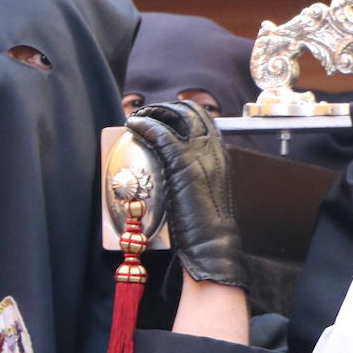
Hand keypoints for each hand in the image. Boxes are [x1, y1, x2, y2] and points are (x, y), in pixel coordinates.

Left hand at [127, 101, 246, 289]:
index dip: (179, 113)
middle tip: (147, 114)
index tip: (161, 118)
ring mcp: (199, 152)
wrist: (211, 244)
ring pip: (176, 115)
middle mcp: (213, 148)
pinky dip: (144, 124)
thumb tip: (174, 170)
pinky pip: (160, 131)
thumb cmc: (205, 228)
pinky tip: (132, 126)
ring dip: (153, 112)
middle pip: (190, 110)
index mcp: (219, 155)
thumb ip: (193, 175)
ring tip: (137, 117)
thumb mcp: (202, 193)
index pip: (202, 120)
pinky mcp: (182, 161)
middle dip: (166, 108)